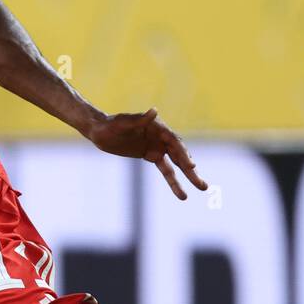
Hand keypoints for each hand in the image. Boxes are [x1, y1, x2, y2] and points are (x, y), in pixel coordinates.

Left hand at [88, 107, 206, 199]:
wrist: (100, 131)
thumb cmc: (110, 125)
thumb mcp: (123, 123)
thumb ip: (140, 119)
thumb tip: (154, 111)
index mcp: (158, 127)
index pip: (175, 142)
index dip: (183, 154)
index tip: (191, 166)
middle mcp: (161, 137)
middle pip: (180, 155)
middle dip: (192, 170)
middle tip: (203, 185)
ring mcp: (157, 146)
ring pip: (176, 164)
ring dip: (188, 176)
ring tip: (202, 187)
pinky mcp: (151, 155)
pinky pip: (166, 169)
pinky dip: (173, 180)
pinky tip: (182, 192)